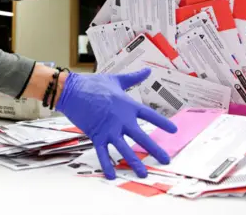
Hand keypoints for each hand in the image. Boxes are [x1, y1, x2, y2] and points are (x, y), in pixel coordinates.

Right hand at [56, 68, 176, 179]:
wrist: (71, 90)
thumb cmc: (93, 83)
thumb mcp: (116, 79)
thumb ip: (134, 77)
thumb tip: (147, 70)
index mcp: (128, 105)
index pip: (150, 115)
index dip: (163, 123)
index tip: (174, 131)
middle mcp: (121, 119)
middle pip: (141, 137)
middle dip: (155, 149)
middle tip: (166, 159)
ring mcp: (109, 129)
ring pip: (124, 149)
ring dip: (135, 162)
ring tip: (143, 173)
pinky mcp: (96, 135)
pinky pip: (102, 153)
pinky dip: (107, 165)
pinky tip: (112, 176)